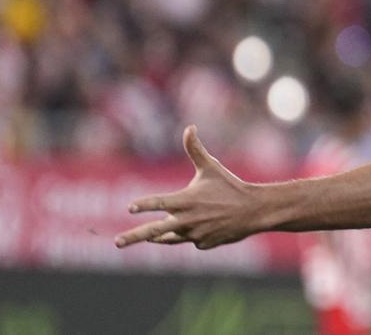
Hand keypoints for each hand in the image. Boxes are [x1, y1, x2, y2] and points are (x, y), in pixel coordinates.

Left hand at [115, 125, 261, 249]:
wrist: (254, 211)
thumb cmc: (230, 186)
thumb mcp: (211, 167)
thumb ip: (195, 149)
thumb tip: (189, 127)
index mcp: (187, 200)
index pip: (160, 202)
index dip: (144, 204)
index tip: (130, 207)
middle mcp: (187, 219)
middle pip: (154, 230)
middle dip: (133, 237)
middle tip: (117, 242)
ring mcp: (194, 234)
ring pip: (170, 237)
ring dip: (160, 235)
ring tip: (149, 237)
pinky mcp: (203, 244)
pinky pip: (190, 239)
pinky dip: (191, 233)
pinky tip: (205, 224)